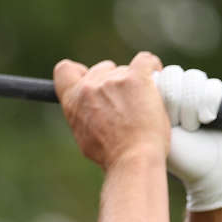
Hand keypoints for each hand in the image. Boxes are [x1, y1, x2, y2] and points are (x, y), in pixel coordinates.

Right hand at [53, 52, 170, 170]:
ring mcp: (113, 80)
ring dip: (133, 82)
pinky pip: (146, 61)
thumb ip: (83, 115)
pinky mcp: (137, 78)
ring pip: (125, 69)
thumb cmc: (111, 155)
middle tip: (125, 102)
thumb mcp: (84, 136)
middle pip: (101, 69)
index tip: (91, 80)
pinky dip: (152, 68)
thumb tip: (90, 111)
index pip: (64, 70)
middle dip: (113, 81)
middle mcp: (90, 86)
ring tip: (143, 105)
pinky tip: (156, 79)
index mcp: (72, 100)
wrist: (132, 160)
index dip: (79, 73)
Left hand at [154, 64, 221, 211]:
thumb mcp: (157, 134)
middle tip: (178, 126)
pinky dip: (210, 103)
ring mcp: (201, 94)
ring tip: (193, 129)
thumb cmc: (182, 160)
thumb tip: (144, 80)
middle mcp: (180, 95)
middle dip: (175, 101)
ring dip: (192, 105)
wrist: (215, 175)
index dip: (158, 95)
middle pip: (173, 74)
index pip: (155, 78)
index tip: (159, 119)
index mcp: (160, 102)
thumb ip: (145, 107)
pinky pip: (213, 86)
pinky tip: (208, 121)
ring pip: (193, 78)